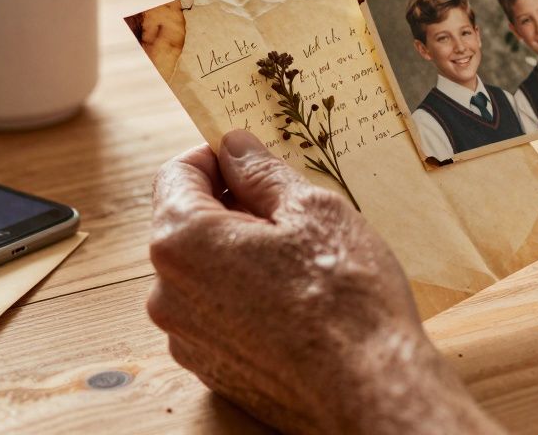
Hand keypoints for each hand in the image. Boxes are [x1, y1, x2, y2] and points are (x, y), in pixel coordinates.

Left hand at [147, 129, 502, 433]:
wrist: (370, 391)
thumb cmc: (345, 297)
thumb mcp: (311, 210)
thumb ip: (262, 172)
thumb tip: (236, 147)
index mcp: (182, 240)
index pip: (176, 174)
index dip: (216, 157)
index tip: (252, 158)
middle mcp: (168, 292)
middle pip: (187, 224)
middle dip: (231, 207)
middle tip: (290, 209)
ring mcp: (186, 337)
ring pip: (203, 272)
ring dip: (238, 254)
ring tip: (300, 260)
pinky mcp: (210, 370)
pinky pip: (216, 314)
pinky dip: (244, 298)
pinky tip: (294, 301)